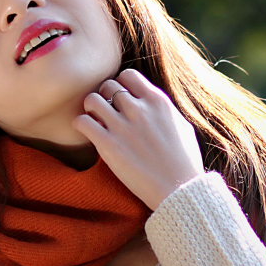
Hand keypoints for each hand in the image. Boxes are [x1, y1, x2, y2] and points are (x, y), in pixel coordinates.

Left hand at [73, 68, 204, 209]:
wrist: (179, 190)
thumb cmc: (184, 161)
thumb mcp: (181, 125)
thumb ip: (162, 109)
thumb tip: (149, 100)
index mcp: (158, 102)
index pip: (128, 75)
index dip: (120, 85)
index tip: (120, 99)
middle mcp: (139, 109)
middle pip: (107, 86)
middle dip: (104, 97)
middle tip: (106, 112)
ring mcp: (122, 127)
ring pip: (91, 99)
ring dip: (90, 109)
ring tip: (95, 120)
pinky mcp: (108, 145)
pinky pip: (82, 122)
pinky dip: (81, 125)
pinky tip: (89, 133)